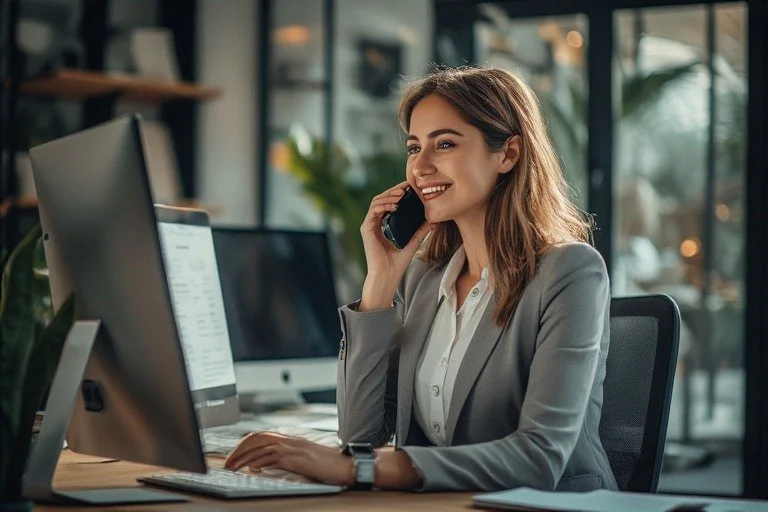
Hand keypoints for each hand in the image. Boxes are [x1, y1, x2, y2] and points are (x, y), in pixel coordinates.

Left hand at [223, 432, 352, 486]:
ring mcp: (293, 448)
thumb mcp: (304, 460)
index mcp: (292, 439)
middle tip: (228, 462)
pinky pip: (272, 458)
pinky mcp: (296, 458)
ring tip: (233, 468)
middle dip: (240, 449)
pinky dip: (259, 463)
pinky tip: (252, 470)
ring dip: (244, 458)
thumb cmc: (328, 466)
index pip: (262, 435)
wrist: (346, 466)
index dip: (245, 444)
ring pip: (261, 447)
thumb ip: (287, 458)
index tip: (235, 455)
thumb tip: (265, 464)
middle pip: (258, 438)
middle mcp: (291, 440)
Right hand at [360, 181, 434, 309]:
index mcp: (383, 225)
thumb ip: (421, 230)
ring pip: (376, 202)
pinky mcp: (366, 229)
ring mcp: (369, 226)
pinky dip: (383, 205)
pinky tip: (395, 205)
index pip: (388, 203)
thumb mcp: (414, 242)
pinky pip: (373, 211)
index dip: (398, 193)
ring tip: (402, 195)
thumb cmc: (398, 263)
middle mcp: (374, 223)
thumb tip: (434, 220)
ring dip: (389, 196)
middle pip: (382, 199)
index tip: (410, 187)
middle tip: (407, 186)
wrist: (388, 276)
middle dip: (394, 190)